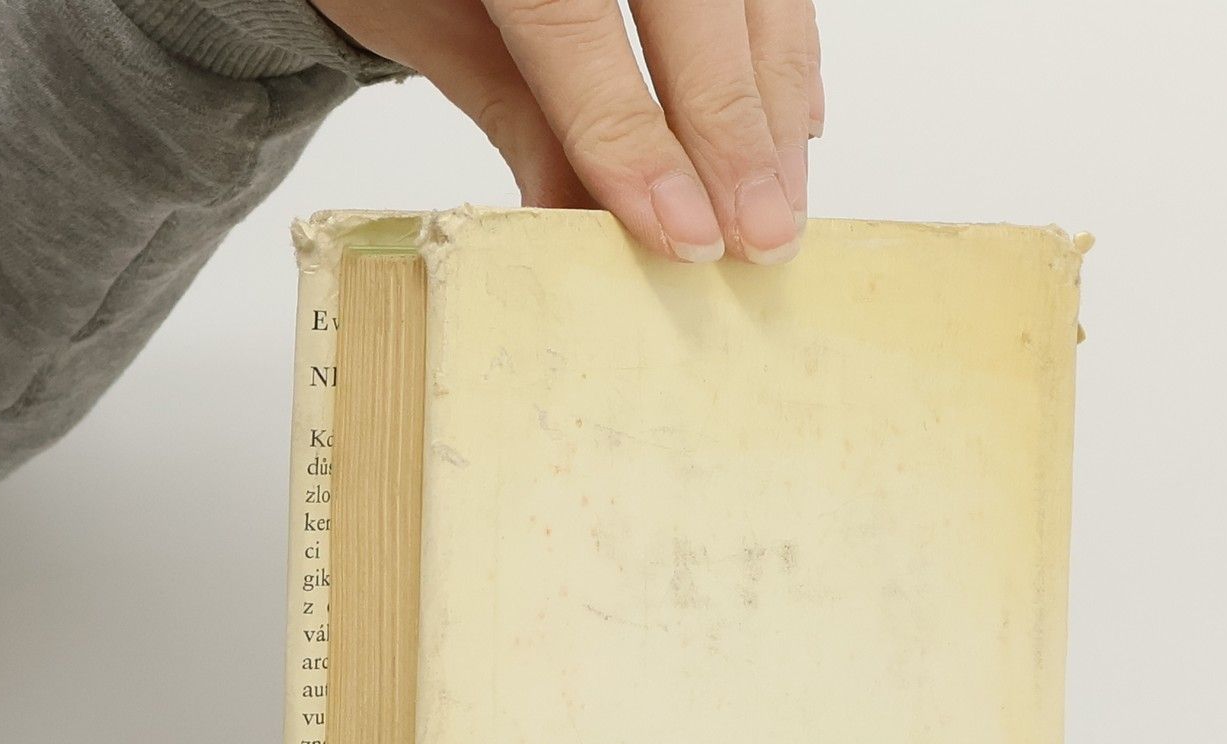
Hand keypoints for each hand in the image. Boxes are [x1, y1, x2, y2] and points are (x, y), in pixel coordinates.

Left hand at [308, 0, 821, 264]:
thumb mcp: (431, 25)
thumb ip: (510, 109)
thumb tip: (576, 222)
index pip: (572, 24)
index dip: (634, 137)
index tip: (682, 232)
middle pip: (693, 5)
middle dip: (733, 135)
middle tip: (757, 238)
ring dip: (775, 105)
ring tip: (780, 205)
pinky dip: (788, 51)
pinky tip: (794, 124)